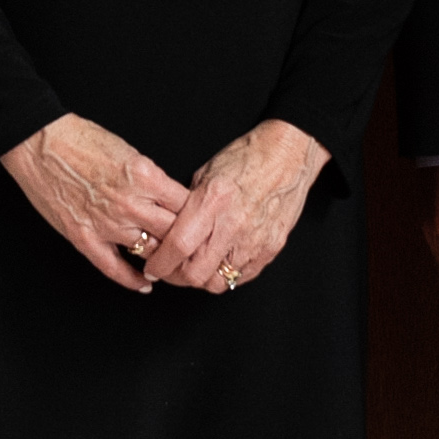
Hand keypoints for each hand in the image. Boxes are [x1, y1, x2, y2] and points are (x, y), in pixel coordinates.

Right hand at [0, 113, 190, 291]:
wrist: (39, 143)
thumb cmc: (81, 138)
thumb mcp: (128, 150)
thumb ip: (150, 178)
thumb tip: (170, 199)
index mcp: (145, 176)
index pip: (187, 205)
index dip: (198, 217)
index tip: (203, 225)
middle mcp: (130, 202)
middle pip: (175, 233)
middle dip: (188, 243)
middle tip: (196, 251)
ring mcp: (107, 223)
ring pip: (150, 252)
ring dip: (163, 261)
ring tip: (174, 267)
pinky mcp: (84, 237)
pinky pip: (114, 268)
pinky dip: (132, 280)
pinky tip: (145, 285)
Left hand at [148, 119, 329, 294]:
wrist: (287, 156)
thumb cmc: (245, 159)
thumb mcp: (205, 174)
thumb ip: (188, 206)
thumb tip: (168, 230)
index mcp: (213, 201)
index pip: (179, 246)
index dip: (160, 263)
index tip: (152, 267)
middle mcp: (234, 224)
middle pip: (197, 273)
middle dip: (177, 277)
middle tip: (170, 270)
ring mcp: (255, 240)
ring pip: (219, 282)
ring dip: (202, 279)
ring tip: (195, 267)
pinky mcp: (270, 249)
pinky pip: (242, 277)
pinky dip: (226, 275)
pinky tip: (219, 262)